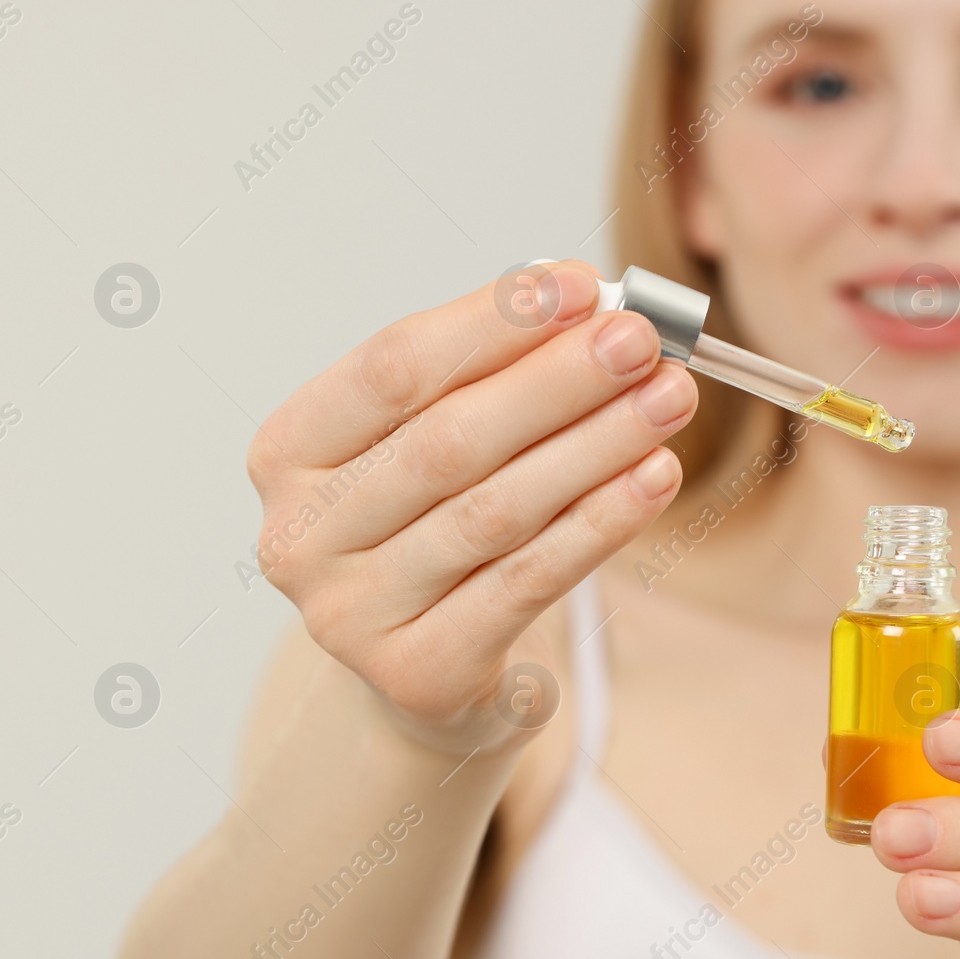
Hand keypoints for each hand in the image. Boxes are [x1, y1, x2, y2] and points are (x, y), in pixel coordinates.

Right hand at [246, 260, 696, 753]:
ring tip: (669, 399)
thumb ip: (493, 374)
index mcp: (290, 450)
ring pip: (495, 511)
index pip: (393, 368)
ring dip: (595, 445)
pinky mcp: (418, 673)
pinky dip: (600, 522)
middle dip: (559, 381)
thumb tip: (590, 308)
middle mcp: (300, 535)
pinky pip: (527, 582)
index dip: (493, 322)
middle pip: (448, 440)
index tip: (583, 285)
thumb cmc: (435, 527)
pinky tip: (655, 476)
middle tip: (642, 340)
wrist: (424, 670)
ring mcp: (351, 614)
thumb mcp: (438, 441)